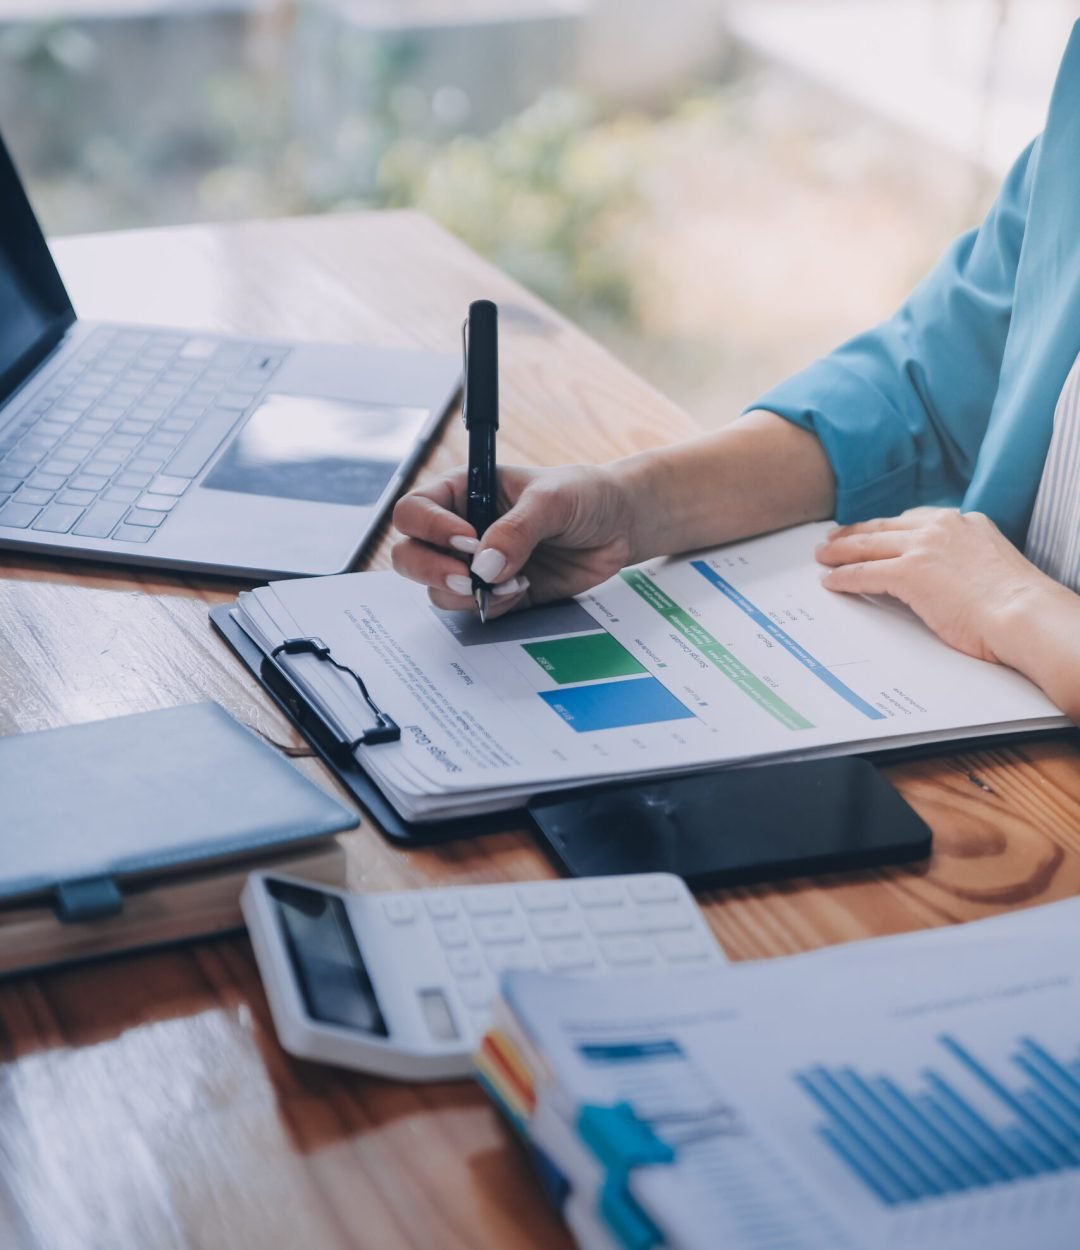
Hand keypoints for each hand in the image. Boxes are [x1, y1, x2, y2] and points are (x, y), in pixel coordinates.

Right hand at [391, 463, 637, 617]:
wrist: (620, 527)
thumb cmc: (584, 495)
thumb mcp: (553, 500)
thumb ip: (516, 529)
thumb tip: (484, 566)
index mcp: (462, 491)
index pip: (414, 510)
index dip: (429, 528)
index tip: (468, 539)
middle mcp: (458, 527)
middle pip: (408, 554)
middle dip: (432, 571)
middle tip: (471, 580)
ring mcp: (475, 564)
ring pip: (436, 589)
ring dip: (466, 595)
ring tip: (512, 583)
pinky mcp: (495, 593)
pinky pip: (471, 610)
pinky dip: (490, 608)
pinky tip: (521, 590)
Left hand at [815, 507, 1053, 662]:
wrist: (1023, 613)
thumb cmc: (1014, 602)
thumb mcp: (990, 562)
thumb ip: (964, 557)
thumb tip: (948, 574)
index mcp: (962, 522)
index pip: (911, 519)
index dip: (885, 527)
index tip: (870, 530)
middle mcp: (939, 527)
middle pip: (883, 528)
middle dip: (854, 534)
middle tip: (833, 540)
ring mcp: (922, 548)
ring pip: (867, 546)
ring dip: (840, 553)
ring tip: (823, 558)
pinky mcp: (908, 573)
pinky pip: (865, 573)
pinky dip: (843, 577)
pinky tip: (831, 581)